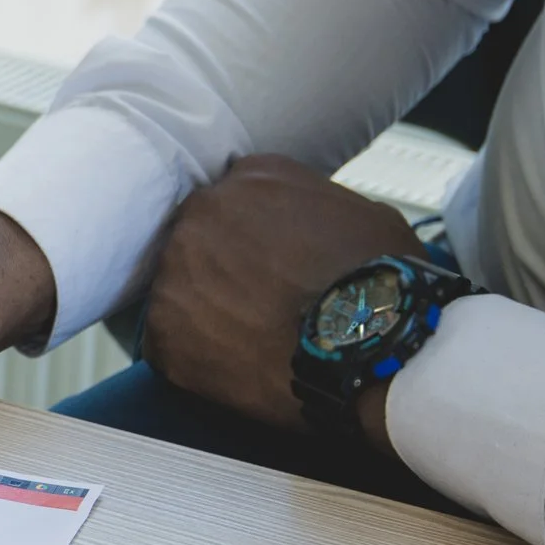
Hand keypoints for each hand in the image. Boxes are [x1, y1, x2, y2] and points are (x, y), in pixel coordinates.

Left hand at [142, 154, 424, 447]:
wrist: (367, 345)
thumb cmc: (381, 281)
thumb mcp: (366, 215)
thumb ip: (319, 209)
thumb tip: (313, 229)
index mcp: (253, 177)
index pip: (236, 200)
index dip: (252, 237)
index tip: (268, 263)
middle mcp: (203, 213)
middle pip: (199, 241)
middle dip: (222, 270)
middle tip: (256, 304)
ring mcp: (176, 270)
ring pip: (180, 290)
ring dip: (206, 312)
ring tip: (249, 340)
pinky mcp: (163, 330)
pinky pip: (169, 342)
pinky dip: (195, 357)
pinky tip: (234, 367)